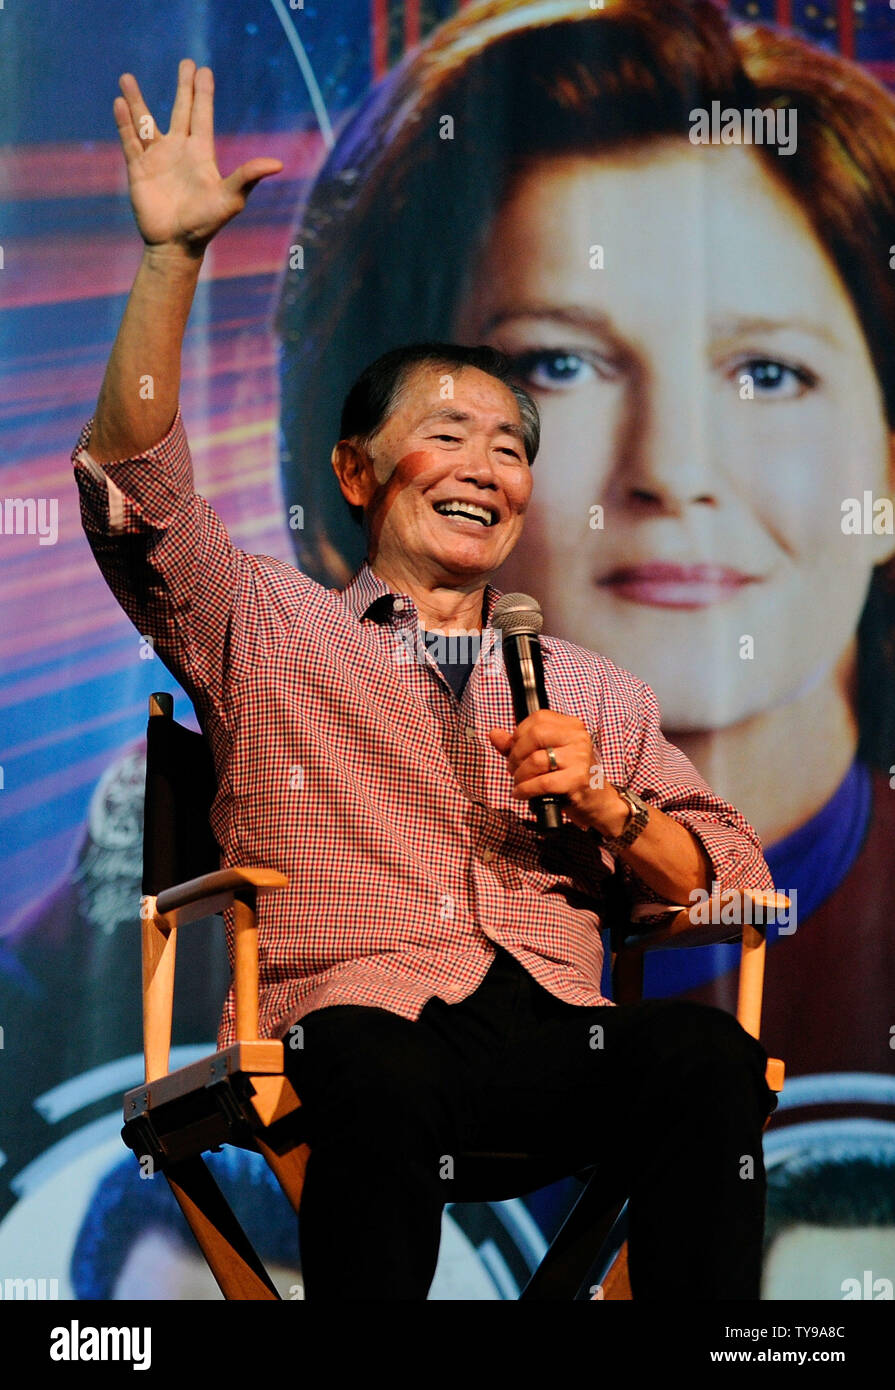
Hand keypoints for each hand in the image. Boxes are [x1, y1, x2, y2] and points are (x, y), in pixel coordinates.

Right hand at [113, 58, 282, 255]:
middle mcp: (178, 150)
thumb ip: (248, 177)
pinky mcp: (138, 169)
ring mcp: (157, 158)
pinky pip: (130, 141)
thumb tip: (278, 164)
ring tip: (127, 78)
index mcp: (200, 153)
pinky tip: (119, 104)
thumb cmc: (206, 224)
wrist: (177, 245)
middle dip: (183, 88)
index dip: (202, 93)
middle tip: (186, 63)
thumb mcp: (231, 199)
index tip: (203, 70)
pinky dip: (123, 122)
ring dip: (137, 101)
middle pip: (180, 111)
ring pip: (145, 122)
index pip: (201, 115)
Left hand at [487, 710, 626, 833]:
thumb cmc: (570, 777)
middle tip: (513, 770)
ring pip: (536, 760)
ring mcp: (580, 758)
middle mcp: (578, 737)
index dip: (519, 735)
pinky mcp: (578, 779)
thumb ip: (519, 744)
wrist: (598, 802)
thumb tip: (494, 734)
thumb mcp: (547, 756)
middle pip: (534, 735)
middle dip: (516, 755)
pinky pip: (542, 782)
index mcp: (572, 726)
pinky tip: (521, 794)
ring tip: (519, 783)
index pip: (538, 719)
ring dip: (520, 775)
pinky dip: (525, 789)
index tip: (515, 751)